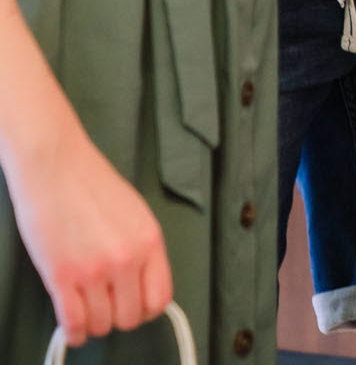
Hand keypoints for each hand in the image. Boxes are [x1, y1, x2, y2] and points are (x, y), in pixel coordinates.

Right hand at [7, 116, 172, 346]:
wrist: (54, 164)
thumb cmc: (90, 183)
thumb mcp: (133, 212)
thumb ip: (141, 249)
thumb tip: (142, 284)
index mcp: (149, 239)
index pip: (159, 298)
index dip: (145, 309)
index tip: (134, 306)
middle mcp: (127, 258)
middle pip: (130, 318)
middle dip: (117, 315)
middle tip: (106, 304)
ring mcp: (95, 270)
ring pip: (102, 325)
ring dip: (93, 322)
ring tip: (86, 307)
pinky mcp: (62, 277)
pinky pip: (74, 324)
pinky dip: (74, 331)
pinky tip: (72, 324)